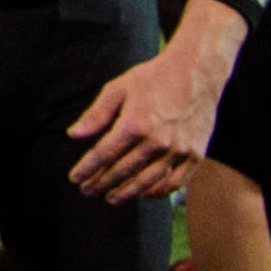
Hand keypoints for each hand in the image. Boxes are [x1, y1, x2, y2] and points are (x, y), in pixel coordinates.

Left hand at [66, 7, 242, 201]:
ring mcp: (178, 151)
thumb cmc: (153, 78)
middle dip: (101, 183)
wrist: (197, 72)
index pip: (103, 155)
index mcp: (134, 125)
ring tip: (111, 198)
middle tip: (87, 191)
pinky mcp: (195, 155)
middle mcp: (157, 142)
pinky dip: (158, 192)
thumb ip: (96, 114)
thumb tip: (73, 134)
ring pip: (147, 182)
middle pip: (123, 171)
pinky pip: (175, 182)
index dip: (87, 169)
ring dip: (127, 193)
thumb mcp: (118, 88)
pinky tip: (144, 195)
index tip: (74, 178)